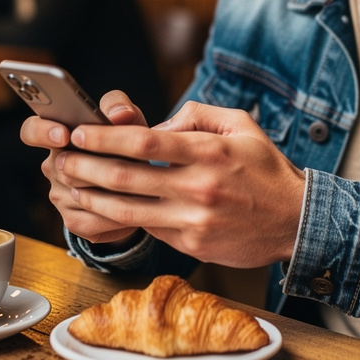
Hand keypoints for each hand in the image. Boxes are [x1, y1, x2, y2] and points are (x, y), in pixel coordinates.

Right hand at [22, 91, 148, 244]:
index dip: (43, 132)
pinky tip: (136, 205)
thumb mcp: (127, 119)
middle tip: (128, 159)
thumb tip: (120, 114)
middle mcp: (53, 167)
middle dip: (100, 163)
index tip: (64, 134)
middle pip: (67, 166)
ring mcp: (60, 196)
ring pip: (83, 193)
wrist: (141, 188)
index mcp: (58, 136)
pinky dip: (119, 211)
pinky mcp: (73, 221)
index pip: (32, 131)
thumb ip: (119, 107)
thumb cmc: (128, 145)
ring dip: (114, 188)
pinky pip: (95, 218)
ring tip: (140, 182)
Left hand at [38, 99, 305, 267]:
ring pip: (128, 210)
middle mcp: (198, 188)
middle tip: (62, 157)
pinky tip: (101, 207)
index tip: (80, 133)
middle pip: (127, 178)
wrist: (296, 222)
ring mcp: (193, 220)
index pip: (145, 143)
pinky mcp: (192, 244)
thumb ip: (197, 115)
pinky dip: (119, 217)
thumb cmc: (267, 169)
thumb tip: (157, 125)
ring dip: (92, 197)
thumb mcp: (241, 125)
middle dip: (87, 166)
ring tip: (70, 184)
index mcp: (208, 153)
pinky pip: (147, 228)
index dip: (106, 138)